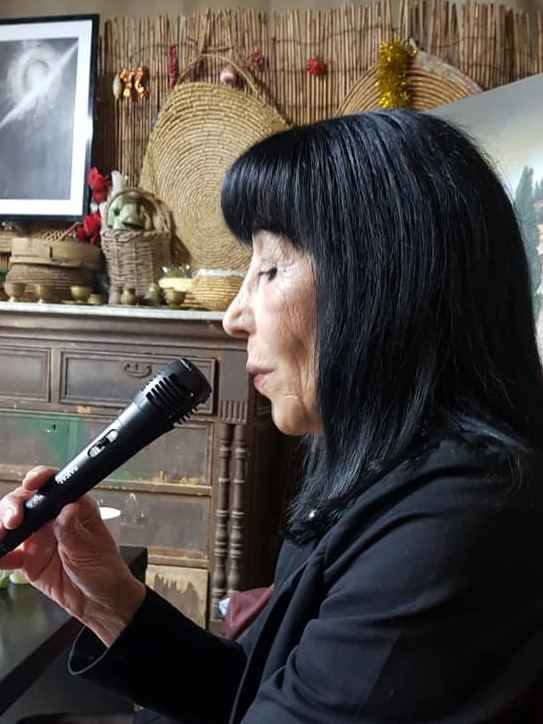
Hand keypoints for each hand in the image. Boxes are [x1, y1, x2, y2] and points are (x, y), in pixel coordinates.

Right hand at [0, 466, 145, 645]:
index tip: (30, 484)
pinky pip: (8, 553)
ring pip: (12, 525)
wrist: (99, 602)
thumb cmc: (104, 569)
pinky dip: (0, 553)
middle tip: (12, 522)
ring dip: (1, 529)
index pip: (54, 485)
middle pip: (25, 502)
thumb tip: (67, 509)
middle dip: (12, 507)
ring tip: (2, 538)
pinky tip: (0, 556)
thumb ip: (72, 530)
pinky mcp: (28, 559)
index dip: (39, 479)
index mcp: (73, 507)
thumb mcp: (90, 548)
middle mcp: (53, 518)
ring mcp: (38, 538)